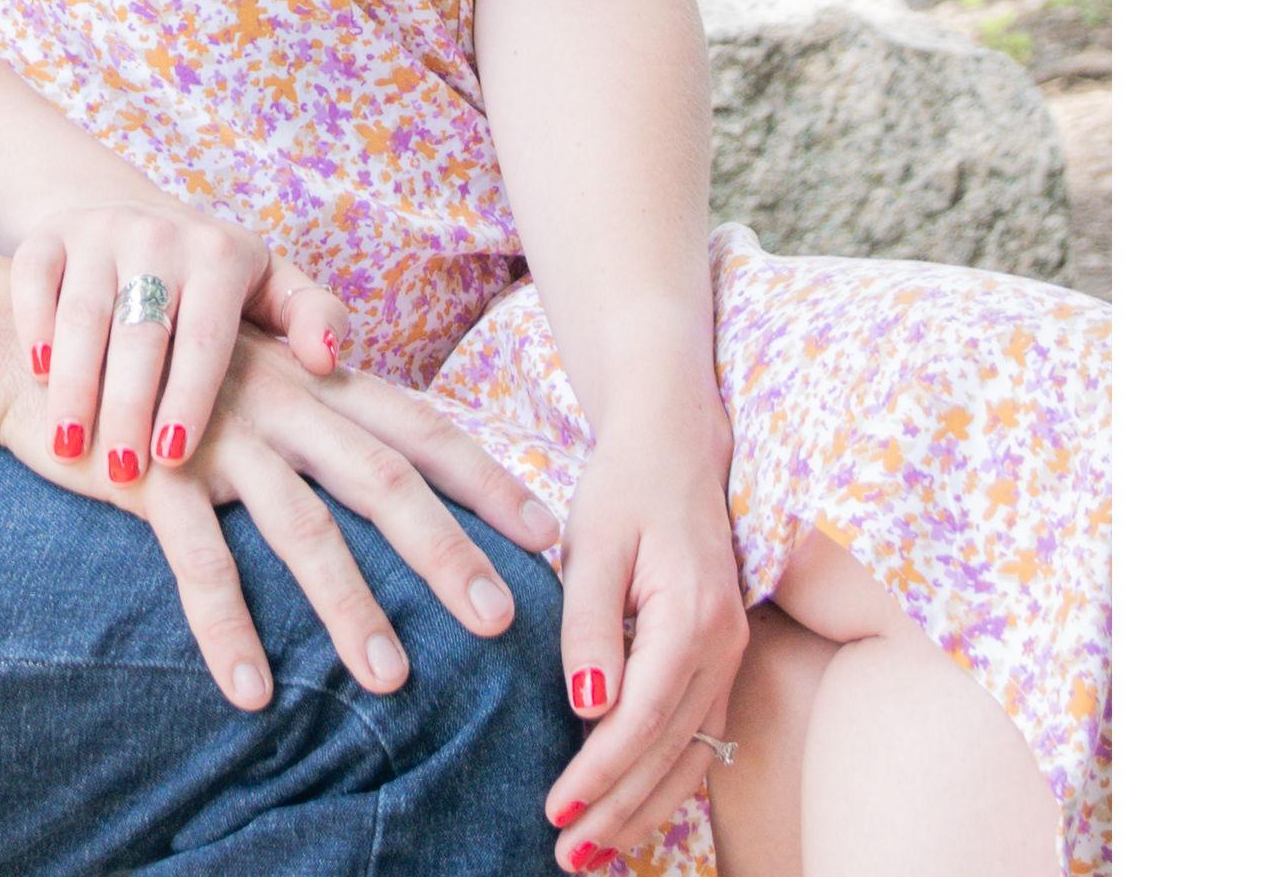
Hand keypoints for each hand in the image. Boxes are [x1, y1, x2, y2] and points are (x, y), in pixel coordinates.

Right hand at [0, 309, 563, 711]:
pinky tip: (250, 690)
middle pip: (379, 476)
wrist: (29, 335)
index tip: (549, 535)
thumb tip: (392, 469)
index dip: (485, 475)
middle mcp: (276, 396)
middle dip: (444, 550)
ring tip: (387, 677)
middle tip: (500, 620)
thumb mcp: (241, 369)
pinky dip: (225, 628)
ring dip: (347, 604)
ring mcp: (215, 433)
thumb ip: (314, 404)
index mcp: (307, 374)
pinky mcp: (150, 472)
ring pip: (299, 525)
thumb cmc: (151, 361)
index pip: (417, 424)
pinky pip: (198, 560)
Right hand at [10, 199, 347, 491]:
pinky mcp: (49, 235)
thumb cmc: (211, 285)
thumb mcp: (269, 289)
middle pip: (141, 331)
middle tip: (123, 467)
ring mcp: (99, 231)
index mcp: (220, 253)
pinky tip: (38, 375)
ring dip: (76, 382)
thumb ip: (310, 318)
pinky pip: (36, 277)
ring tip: (70, 442)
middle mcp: (159, 233)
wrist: (130, 226)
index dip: (189, 397)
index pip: (205, 336)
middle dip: (129, 404)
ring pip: (84, 312)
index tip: (174, 454)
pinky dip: (35, 326)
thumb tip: (327, 356)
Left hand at [538, 417, 751, 866]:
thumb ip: (589, 623)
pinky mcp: (720, 661)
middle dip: (618, 811)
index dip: (598, 774)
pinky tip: (633, 811)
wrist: (675, 448)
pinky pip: (699, 739)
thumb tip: (586, 707)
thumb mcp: (596, 542)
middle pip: (670, 754)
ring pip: (691, 757)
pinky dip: (666, 782)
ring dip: (644, 810)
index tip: (554, 811)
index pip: (642, 721)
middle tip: (565, 856)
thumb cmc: (625, 486)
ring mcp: (729, 658)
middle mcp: (722, 648)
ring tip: (593, 854)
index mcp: (692, 618)